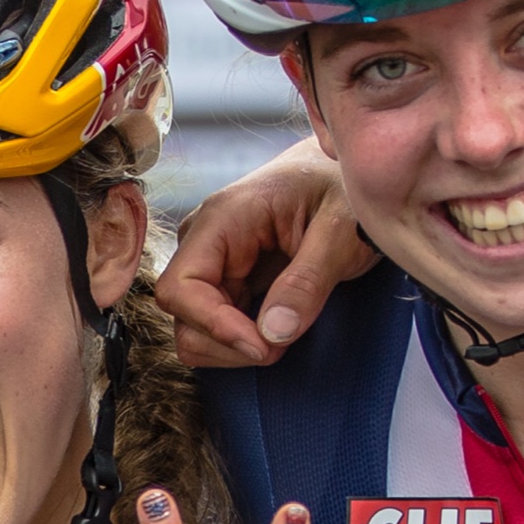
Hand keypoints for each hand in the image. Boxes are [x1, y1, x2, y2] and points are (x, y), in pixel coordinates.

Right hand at [152, 139, 372, 367]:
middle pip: (182, 316)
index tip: (263, 347)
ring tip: (283, 336)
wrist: (342, 174)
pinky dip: (241, 342)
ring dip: (234, 349)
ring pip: (193, 329)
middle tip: (282, 346)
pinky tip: (276, 329)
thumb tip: (273, 333)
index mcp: (222, 218)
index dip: (214, 327)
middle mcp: (204, 241)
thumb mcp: (341, 231)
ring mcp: (211, 263)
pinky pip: (214, 327)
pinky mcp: (225, 281)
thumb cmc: (343, 190)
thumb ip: (308, 281)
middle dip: (228, 345)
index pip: (180, 287)